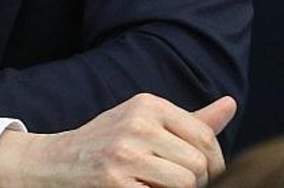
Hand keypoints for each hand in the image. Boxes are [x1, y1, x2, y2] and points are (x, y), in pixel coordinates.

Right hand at [0, 92, 236, 186]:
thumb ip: (191, 119)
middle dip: (195, 183)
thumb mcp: (144, 121)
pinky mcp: (115, 183)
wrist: (53, 164)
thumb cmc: (106, 144)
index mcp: (148, 104)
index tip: (200, 175)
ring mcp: (125, 154)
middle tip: (173, 185)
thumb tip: (230, 104)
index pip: (204, 137)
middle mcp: (137, 124)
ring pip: (185, 184)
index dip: (212, 164)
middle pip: (198, 164)